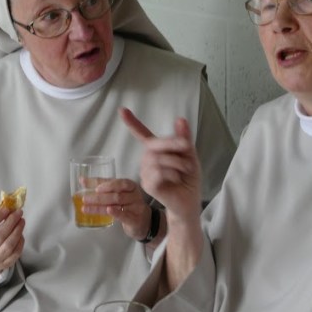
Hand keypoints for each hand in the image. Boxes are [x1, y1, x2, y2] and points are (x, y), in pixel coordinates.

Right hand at [0, 207, 24, 281]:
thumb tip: (2, 210)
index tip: (6, 209)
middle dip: (10, 222)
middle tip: (18, 213)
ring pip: (9, 245)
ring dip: (18, 231)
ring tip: (21, 220)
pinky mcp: (5, 265)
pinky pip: (16, 253)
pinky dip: (20, 241)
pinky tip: (20, 233)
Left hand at [79, 177, 149, 240]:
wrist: (143, 222)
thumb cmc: (128, 204)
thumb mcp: (117, 193)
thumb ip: (102, 185)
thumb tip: (82, 180)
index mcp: (130, 186)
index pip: (120, 183)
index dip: (107, 185)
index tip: (95, 188)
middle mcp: (135, 195)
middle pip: (117, 195)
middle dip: (99, 197)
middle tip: (85, 199)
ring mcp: (136, 207)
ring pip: (117, 205)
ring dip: (100, 206)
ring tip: (86, 208)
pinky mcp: (135, 220)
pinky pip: (125, 215)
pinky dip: (116, 213)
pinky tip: (108, 211)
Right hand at [120, 108, 201, 224]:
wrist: (190, 201)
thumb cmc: (189, 179)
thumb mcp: (190, 155)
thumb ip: (184, 139)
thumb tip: (180, 119)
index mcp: (157, 151)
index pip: (142, 135)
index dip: (132, 122)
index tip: (122, 110)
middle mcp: (148, 160)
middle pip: (154, 144)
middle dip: (172, 143)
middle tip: (188, 147)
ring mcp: (145, 173)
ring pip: (157, 159)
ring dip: (176, 161)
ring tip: (186, 169)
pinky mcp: (147, 185)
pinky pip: (157, 172)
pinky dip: (172, 173)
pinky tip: (177, 178)